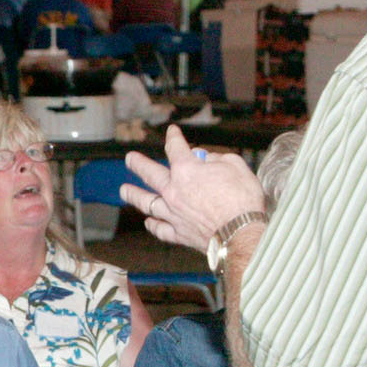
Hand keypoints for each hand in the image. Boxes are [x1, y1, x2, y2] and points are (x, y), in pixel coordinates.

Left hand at [120, 126, 266, 252]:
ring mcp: (173, 214)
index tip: (172, 132)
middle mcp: (174, 191)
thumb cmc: (242, 199)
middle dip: (138, 164)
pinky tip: (148, 221)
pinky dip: (153, 225)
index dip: (173, 138)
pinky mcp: (178, 234)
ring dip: (134, 195)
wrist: (241, 233)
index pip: (176, 148)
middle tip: (129, 159)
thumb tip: (206, 158)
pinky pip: (160, 229)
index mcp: (187, 171)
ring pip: (147, 203)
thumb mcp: (236, 166)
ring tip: (124, 190)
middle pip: (150, 174)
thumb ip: (218, 158)